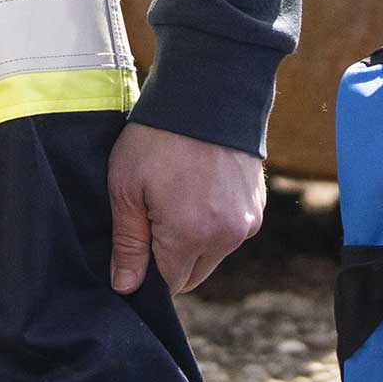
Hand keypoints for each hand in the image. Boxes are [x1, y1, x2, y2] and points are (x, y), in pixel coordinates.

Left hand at [108, 121, 263, 296]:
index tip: (135, 247)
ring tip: (174, 198)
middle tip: (150, 218)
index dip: (148, 271)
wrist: (205, 94)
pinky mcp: (257, 207)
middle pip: (193, 273)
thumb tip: (125, 287)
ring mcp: (247, 222)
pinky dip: (213, 223)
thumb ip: (128, 243)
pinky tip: (196, 190)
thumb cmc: (157, 138)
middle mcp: (226, 237)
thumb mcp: (126, 187)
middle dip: (170, 258)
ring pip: (213, 253)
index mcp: (190, 235)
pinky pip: (230, 232)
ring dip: (193, 241)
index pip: (169, 283)